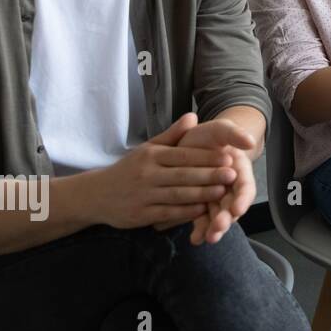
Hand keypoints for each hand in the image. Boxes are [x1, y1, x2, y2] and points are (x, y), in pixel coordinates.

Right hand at [94, 113, 235, 230]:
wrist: (96, 194)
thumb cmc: (130, 169)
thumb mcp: (148, 148)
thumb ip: (172, 135)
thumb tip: (193, 116)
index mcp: (151, 156)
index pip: (183, 155)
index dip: (207, 157)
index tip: (228, 156)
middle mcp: (147, 174)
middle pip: (183, 175)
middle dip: (210, 175)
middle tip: (233, 174)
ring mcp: (143, 195)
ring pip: (177, 195)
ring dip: (202, 194)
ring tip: (223, 191)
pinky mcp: (140, 214)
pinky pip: (167, 213)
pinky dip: (186, 212)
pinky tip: (203, 210)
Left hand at [166, 118, 258, 245]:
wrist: (192, 141)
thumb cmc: (209, 136)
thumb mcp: (221, 129)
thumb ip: (234, 133)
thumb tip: (250, 141)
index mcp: (239, 171)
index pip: (245, 188)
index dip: (243, 199)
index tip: (238, 209)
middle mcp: (230, 188)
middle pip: (232, 207)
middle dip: (226, 218)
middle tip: (219, 227)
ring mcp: (215, 198)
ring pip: (218, 216)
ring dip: (214, 228)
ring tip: (207, 238)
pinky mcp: (200, 204)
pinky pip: (201, 219)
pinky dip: (200, 229)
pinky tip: (195, 239)